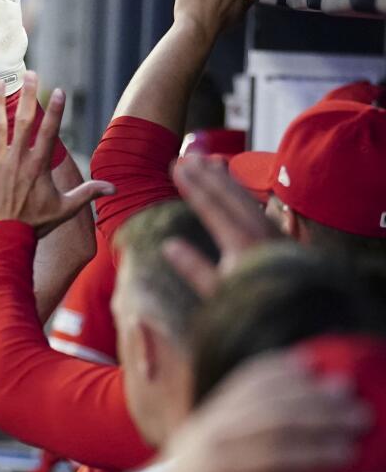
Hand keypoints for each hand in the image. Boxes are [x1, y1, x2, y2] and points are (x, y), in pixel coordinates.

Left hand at [0, 72, 112, 235]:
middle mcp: (18, 159)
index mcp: (39, 166)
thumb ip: (87, 193)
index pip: (50, 132)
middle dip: (28, 96)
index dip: (55, 110)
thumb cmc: (35, 224)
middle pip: (24, 121)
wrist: (5, 238)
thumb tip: (114, 188)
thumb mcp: (65, 209)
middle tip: (30, 74)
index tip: (58, 90)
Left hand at [150, 351, 368, 471]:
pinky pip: (246, 379)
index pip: (275, 457)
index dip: (313, 454)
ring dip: (308, 388)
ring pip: (265, 394)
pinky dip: (275, 368)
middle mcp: (219, 437)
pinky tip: (304, 362)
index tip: (347, 453)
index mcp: (224, 471)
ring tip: (343, 386)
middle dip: (321, 415)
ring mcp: (216, 415)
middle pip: (275, 419)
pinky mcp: (215, 404)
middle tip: (359, 414)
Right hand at [162, 155, 280, 296]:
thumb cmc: (255, 306)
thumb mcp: (219, 292)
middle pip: (228, 195)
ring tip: (208, 162)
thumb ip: (195, 268)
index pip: (212, 205)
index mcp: (241, 242)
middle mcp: (258, 230)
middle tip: (187, 157)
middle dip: (206, 175)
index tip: (177, 168)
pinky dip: (242, 191)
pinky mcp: (280, 236)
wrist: (303, 313)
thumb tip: (169, 245)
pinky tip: (234, 186)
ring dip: (225, 178)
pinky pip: (257, 205)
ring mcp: (272, 231)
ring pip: (245, 196)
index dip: (192, 185)